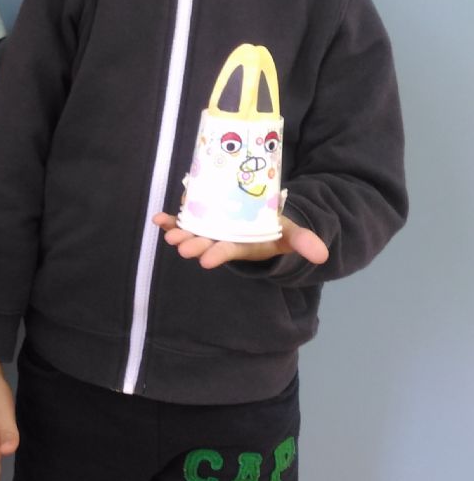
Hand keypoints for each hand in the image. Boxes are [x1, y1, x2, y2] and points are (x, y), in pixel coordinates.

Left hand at [153, 211, 328, 268]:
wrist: (262, 223)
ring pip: (191, 234)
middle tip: (180, 247)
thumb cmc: (275, 232)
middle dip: (193, 245)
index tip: (206, 260)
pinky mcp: (200, 220)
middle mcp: (221, 240)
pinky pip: (182, 221)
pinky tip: (157, 220)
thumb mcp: (291, 235)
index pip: (228, 251)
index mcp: (241, 245)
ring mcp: (209, 231)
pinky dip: (169, 221)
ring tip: (167, 235)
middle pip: (205, 244)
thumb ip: (304, 242)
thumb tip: (321, 255)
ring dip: (178, 234)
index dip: (217, 255)